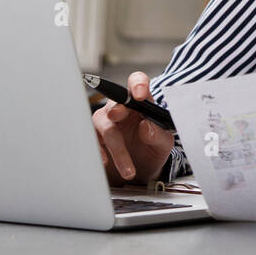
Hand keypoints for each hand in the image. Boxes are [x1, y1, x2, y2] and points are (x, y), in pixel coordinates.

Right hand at [92, 70, 175, 186]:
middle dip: (118, 113)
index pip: (137, 82)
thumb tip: (146, 127)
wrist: (141, 173)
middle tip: (119, 117)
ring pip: (105, 127)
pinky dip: (101, 154)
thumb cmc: (152, 149)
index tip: (140, 95)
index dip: (137, 84)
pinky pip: (92, 141)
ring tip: (129, 171)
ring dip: (118, 151)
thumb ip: (158, 134)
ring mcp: (104, 122)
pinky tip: (108, 164)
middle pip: (116, 104)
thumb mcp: (163, 144)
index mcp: (140, 102)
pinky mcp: (94, 138)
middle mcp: (121, 108)